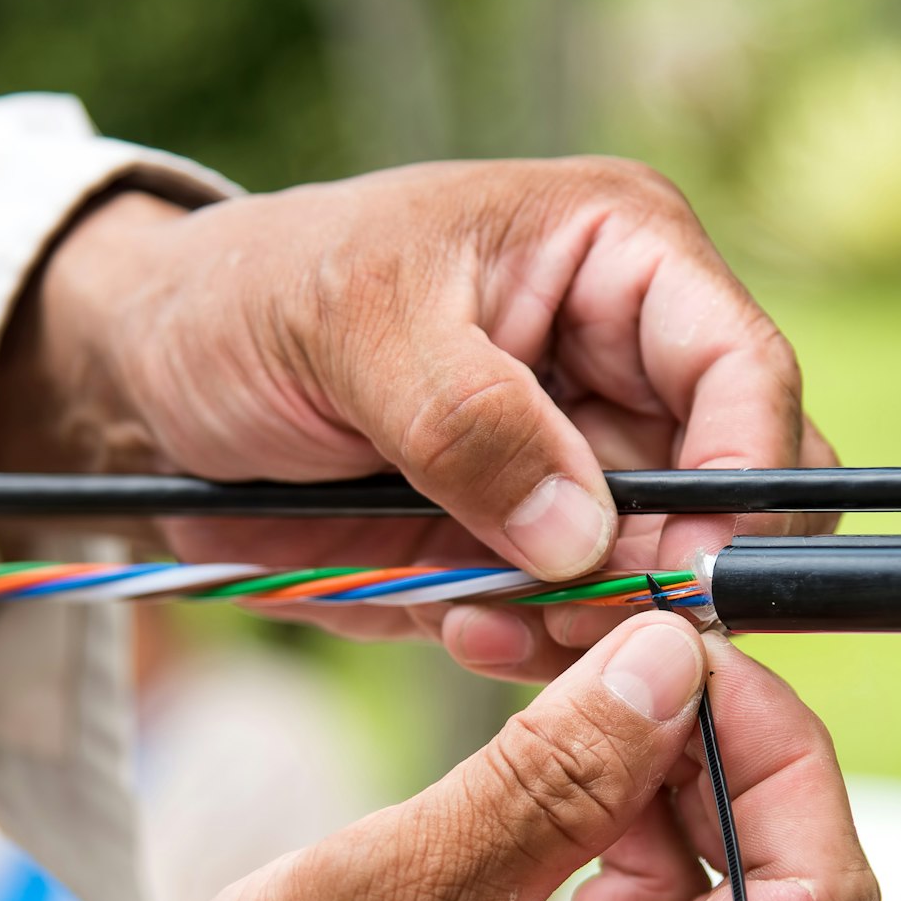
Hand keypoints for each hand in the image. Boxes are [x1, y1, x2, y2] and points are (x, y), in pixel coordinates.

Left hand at [0, 161, 836, 679]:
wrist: (155, 381)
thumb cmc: (251, 298)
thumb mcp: (352, 327)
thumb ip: (473, 423)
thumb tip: (585, 535)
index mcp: (620, 255)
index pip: (746, 371)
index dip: (745, 477)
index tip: (691, 571)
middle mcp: (626, 363)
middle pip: (736, 493)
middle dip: (670, 570)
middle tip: (577, 616)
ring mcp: (582, 465)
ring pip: (670, 575)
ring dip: (600, 624)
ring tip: (486, 617)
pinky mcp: (531, 545)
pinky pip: (587, 623)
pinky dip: (541, 645)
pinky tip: (466, 625)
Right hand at [0, 614, 877, 900]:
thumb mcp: (396, 895)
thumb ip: (553, 774)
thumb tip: (662, 662)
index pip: (816, 890)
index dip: (773, 745)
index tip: (689, 647)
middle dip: (694, 755)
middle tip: (606, 648)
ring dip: (642, 801)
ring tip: (555, 696)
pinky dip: (598, 868)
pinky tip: (535, 794)